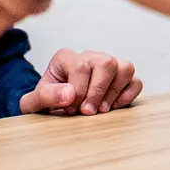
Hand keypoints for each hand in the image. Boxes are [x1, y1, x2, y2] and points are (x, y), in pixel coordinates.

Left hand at [19, 48, 141, 115]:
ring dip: (115, 92)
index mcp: (66, 57)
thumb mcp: (33, 102)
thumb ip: (44, 96)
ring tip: (101, 110)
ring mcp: (108, 66)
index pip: (80, 66)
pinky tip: (112, 107)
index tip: (70, 109)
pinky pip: (136, 81)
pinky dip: (128, 95)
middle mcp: (90, 56)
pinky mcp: (121, 79)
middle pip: (106, 62)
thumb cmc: (45, 103)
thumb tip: (69, 94)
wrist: (53, 107)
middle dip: (98, 91)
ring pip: (125, 67)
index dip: (78, 92)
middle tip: (88, 112)